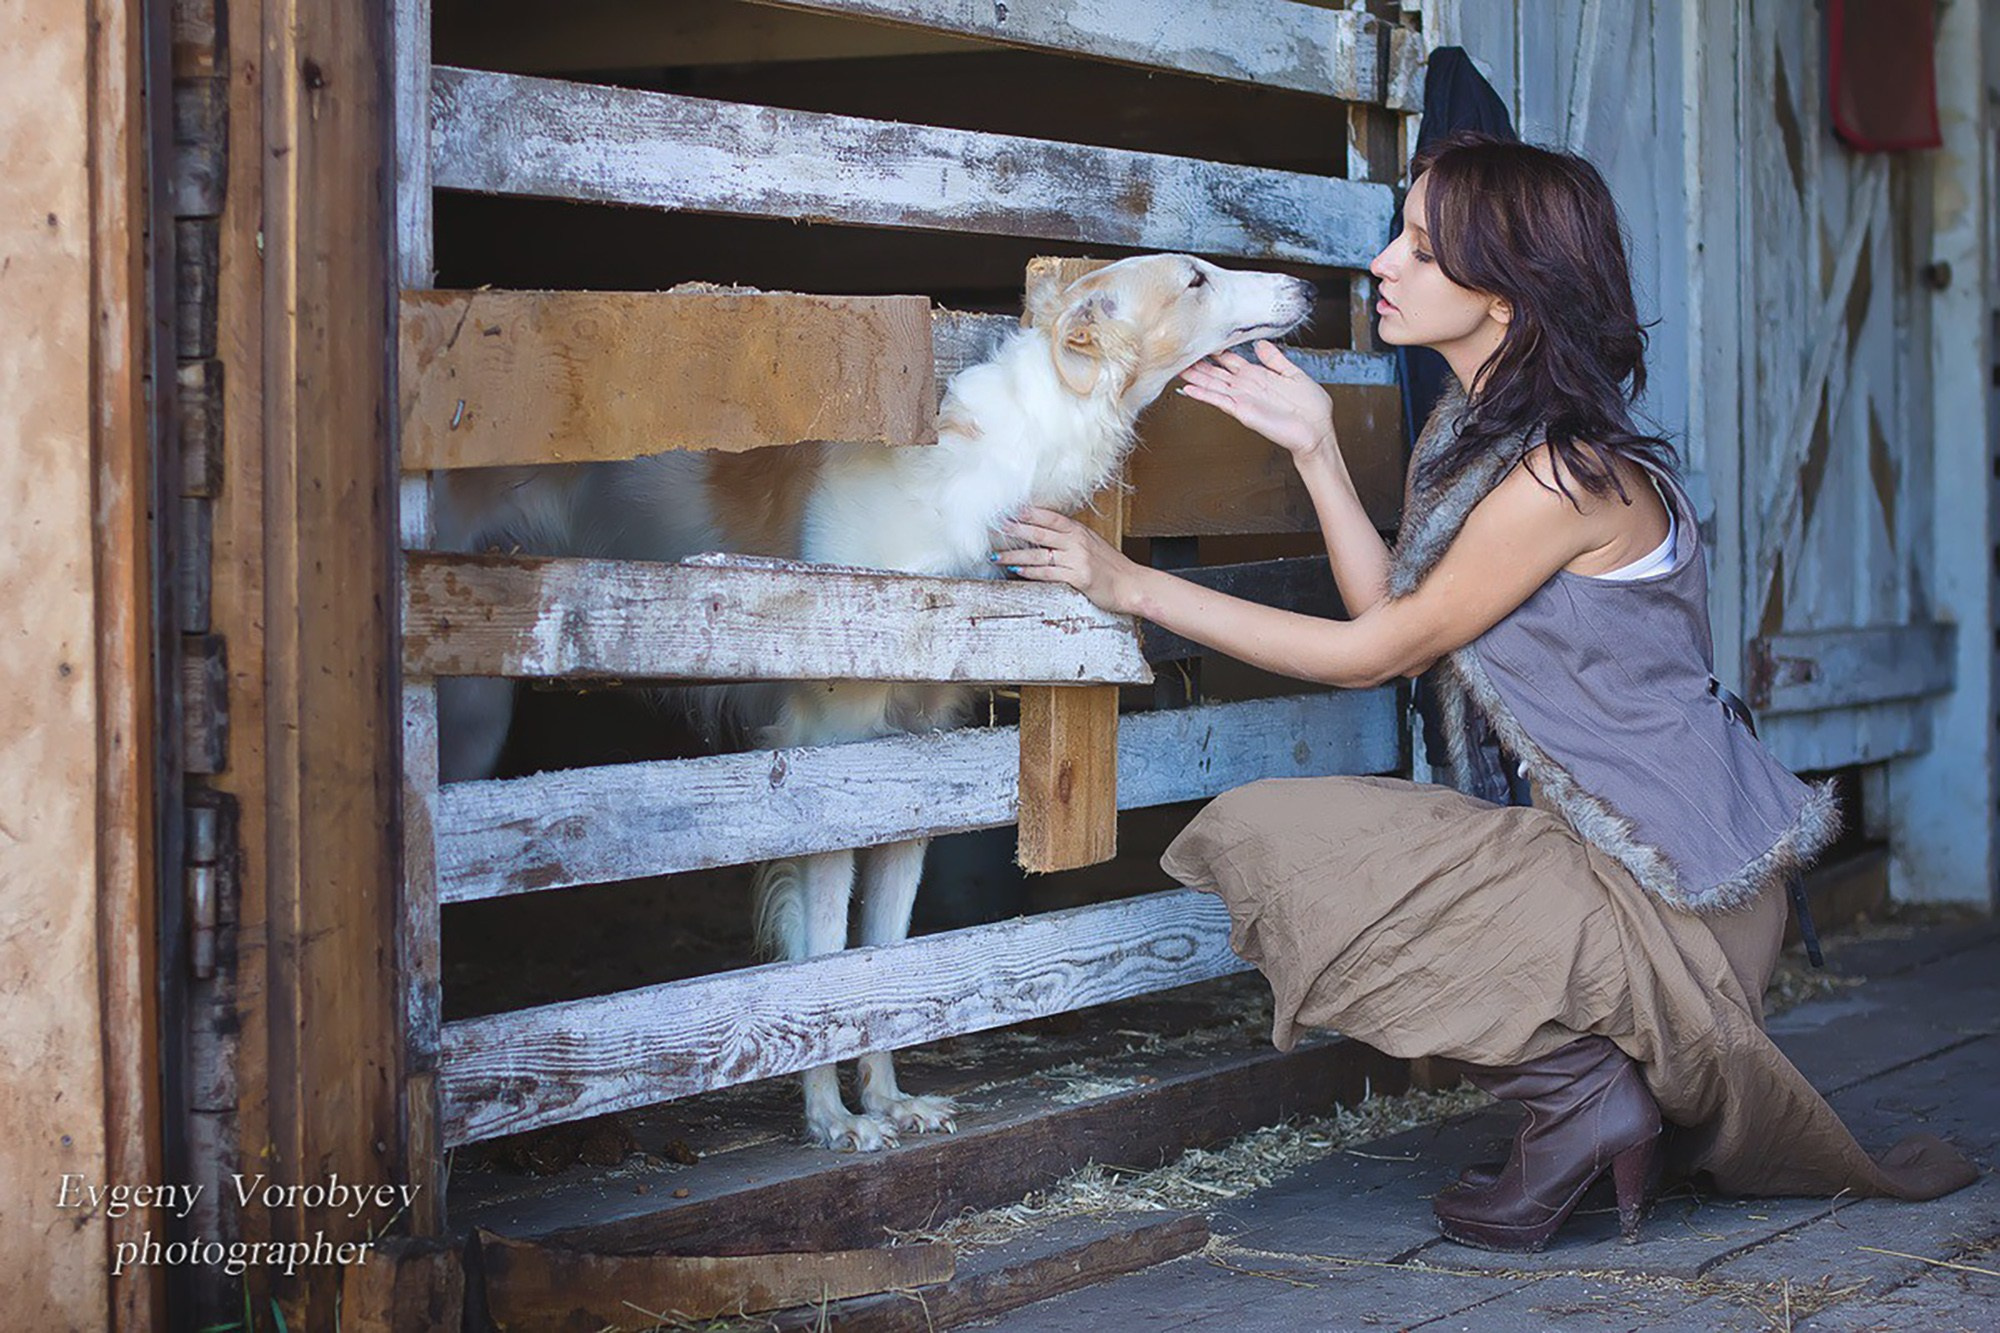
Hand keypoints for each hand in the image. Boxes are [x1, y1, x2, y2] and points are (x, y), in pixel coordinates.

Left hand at [990, 507, 1141, 613]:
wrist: (1132, 585)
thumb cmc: (1111, 567)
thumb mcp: (1091, 544)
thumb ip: (1069, 537)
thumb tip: (1043, 532)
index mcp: (1078, 530)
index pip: (1049, 516)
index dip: (1027, 513)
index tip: (1007, 511)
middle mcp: (1077, 541)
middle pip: (1039, 532)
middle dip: (1014, 530)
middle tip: (994, 528)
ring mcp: (1077, 559)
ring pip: (1039, 554)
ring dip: (1014, 555)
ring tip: (996, 556)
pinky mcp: (1078, 577)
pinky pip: (1048, 573)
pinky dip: (1030, 572)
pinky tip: (1017, 571)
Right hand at [1177, 341, 1337, 459]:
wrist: (1317, 430)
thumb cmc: (1311, 408)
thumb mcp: (1294, 373)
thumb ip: (1275, 359)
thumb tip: (1260, 344)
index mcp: (1258, 376)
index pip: (1231, 361)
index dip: (1217, 351)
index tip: (1203, 342)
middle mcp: (1247, 387)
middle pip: (1216, 373)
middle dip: (1199, 365)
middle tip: (1181, 355)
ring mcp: (1243, 400)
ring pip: (1213, 385)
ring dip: (1195, 378)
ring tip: (1178, 370)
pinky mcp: (1243, 412)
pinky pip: (1219, 401)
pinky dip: (1203, 396)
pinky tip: (1188, 390)